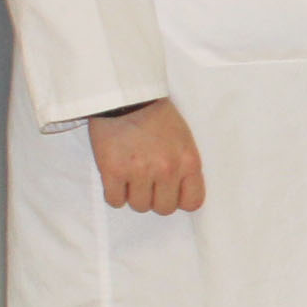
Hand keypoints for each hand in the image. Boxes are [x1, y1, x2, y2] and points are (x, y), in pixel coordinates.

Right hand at [88, 99, 204, 215]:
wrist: (127, 98)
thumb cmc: (157, 116)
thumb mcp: (184, 138)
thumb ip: (185, 166)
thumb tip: (183, 193)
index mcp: (188, 160)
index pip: (193, 202)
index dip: (181, 200)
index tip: (172, 193)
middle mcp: (167, 169)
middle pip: (164, 208)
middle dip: (156, 198)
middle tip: (149, 182)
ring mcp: (139, 172)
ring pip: (139, 206)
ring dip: (135, 194)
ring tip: (132, 174)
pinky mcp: (113, 172)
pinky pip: (115, 201)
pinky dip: (115, 193)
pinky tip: (118, 178)